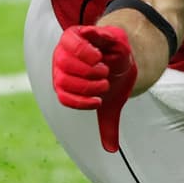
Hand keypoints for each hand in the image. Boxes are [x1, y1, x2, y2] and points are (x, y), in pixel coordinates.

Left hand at [52, 25, 137, 152]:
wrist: (122, 53)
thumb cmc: (111, 78)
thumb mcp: (111, 103)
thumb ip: (108, 126)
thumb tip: (111, 150)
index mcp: (64, 82)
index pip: (62, 94)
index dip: (80, 101)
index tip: (99, 103)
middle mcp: (61, 65)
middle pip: (63, 76)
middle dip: (86, 84)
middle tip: (104, 84)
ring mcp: (68, 48)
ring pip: (66, 57)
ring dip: (87, 68)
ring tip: (103, 70)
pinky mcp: (79, 32)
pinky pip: (75, 38)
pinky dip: (87, 49)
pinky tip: (100, 56)